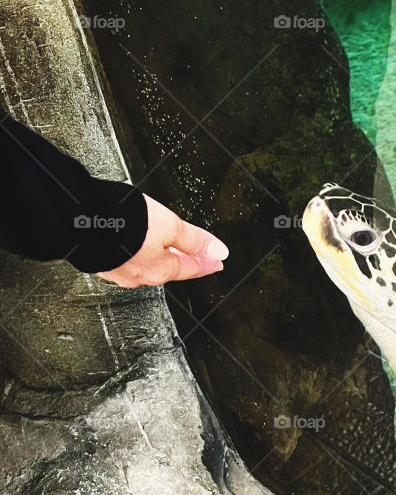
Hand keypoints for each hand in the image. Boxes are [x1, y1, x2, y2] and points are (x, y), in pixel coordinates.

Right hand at [98, 194, 228, 287]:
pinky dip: (138, 252)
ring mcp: (118, 270)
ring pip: (147, 265)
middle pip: (170, 269)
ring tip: (170, 250)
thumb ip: (194, 240)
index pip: (192, 269)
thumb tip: (219, 251)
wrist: (78, 218)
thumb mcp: (170, 226)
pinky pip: (128, 259)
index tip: (217, 261)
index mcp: (160, 270)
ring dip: (160, 257)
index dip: (207, 262)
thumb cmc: (123, 222)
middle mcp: (139, 276)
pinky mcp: (101, 260)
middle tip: (198, 257)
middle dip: (184, 262)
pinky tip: (136, 245)